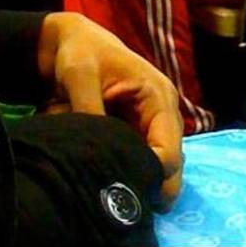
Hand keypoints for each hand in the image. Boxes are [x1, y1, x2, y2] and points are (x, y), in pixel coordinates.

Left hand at [38, 12, 182, 210]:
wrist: (73, 41)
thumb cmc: (80, 52)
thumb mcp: (80, 75)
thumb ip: (89, 110)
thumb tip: (96, 151)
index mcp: (158, 97)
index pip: (169, 152)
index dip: (150, 178)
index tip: (120, 192)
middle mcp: (164, 112)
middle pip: (172, 167)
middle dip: (149, 187)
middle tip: (117, 205)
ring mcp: (154, 122)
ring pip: (160, 168)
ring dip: (138, 180)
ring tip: (109, 188)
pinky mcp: (141, 129)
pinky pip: (144, 159)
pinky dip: (129, 171)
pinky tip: (109, 176)